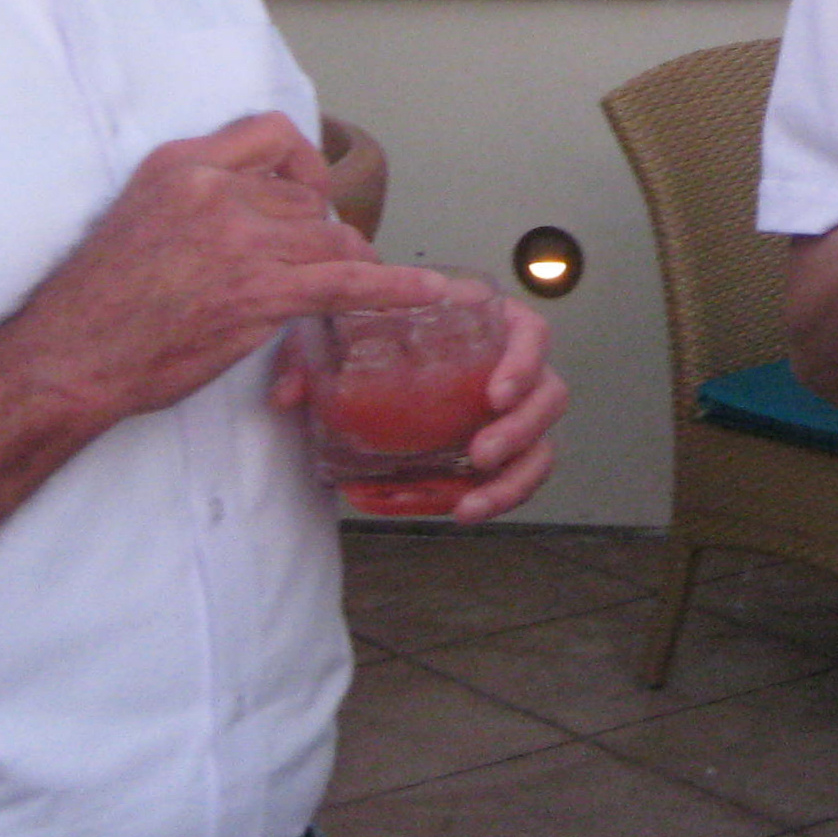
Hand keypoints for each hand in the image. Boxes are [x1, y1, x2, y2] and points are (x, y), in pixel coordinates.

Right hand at [2, 113, 445, 428]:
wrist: (69, 357)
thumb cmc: (97, 300)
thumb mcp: (139, 212)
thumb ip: (199, 195)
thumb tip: (261, 205)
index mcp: (181, 164)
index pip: (271, 133)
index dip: (302, 163)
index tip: (308, 190)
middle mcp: (215, 192)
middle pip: (305, 200)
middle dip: (312, 235)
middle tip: (301, 268)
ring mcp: (242, 241)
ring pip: (327, 238)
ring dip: (338, 265)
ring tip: (341, 283)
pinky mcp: (263, 292)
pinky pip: (349, 282)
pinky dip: (395, 287)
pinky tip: (429, 291)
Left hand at [268, 282, 569, 522]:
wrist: (373, 359)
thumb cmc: (374, 336)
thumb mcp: (341, 335)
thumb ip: (311, 356)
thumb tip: (288, 395)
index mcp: (487, 325)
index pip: (531, 333)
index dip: (523, 363)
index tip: (495, 394)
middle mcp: (508, 368)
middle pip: (549, 394)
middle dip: (521, 430)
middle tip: (481, 454)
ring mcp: (508, 413)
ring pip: (541, 445)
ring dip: (514, 478)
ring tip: (471, 504)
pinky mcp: (497, 449)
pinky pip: (517, 476)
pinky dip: (497, 497)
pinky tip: (463, 510)